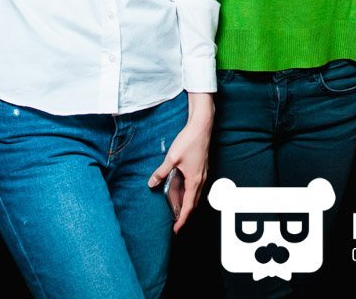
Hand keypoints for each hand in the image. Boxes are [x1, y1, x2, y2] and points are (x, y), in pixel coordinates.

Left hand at [148, 92, 212, 232]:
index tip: (176, 230)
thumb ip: (161, 172)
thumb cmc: (189, 141)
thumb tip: (151, 183)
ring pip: (196, 195)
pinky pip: (196, 187)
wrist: (202, 126)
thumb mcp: (172, 158)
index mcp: (195, 181)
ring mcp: (203, 174)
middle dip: (185, 216)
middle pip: (193, 204)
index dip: (182, 220)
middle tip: (175, 225)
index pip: (188, 207)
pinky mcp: (202, 168)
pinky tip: (182, 192)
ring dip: (187, 205)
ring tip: (177, 211)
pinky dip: (190, 195)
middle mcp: (201, 180)